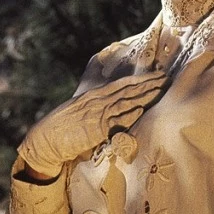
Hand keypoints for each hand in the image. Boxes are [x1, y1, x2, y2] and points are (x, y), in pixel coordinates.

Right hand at [18, 71, 167, 177]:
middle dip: (148, 83)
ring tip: (160, 89)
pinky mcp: (96, 129)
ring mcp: (97, 114)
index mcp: (93, 95)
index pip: (121, 84)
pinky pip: (116, 121)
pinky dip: (129, 115)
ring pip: (125, 102)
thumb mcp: (79, 111)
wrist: (47, 139)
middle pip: (127, 90)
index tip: (155, 75)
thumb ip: (95, 107)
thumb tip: (111, 108)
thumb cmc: (61, 127)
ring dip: (144, 96)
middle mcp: (96, 101)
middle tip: (165, 78)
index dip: (140, 79)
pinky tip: (141, 110)